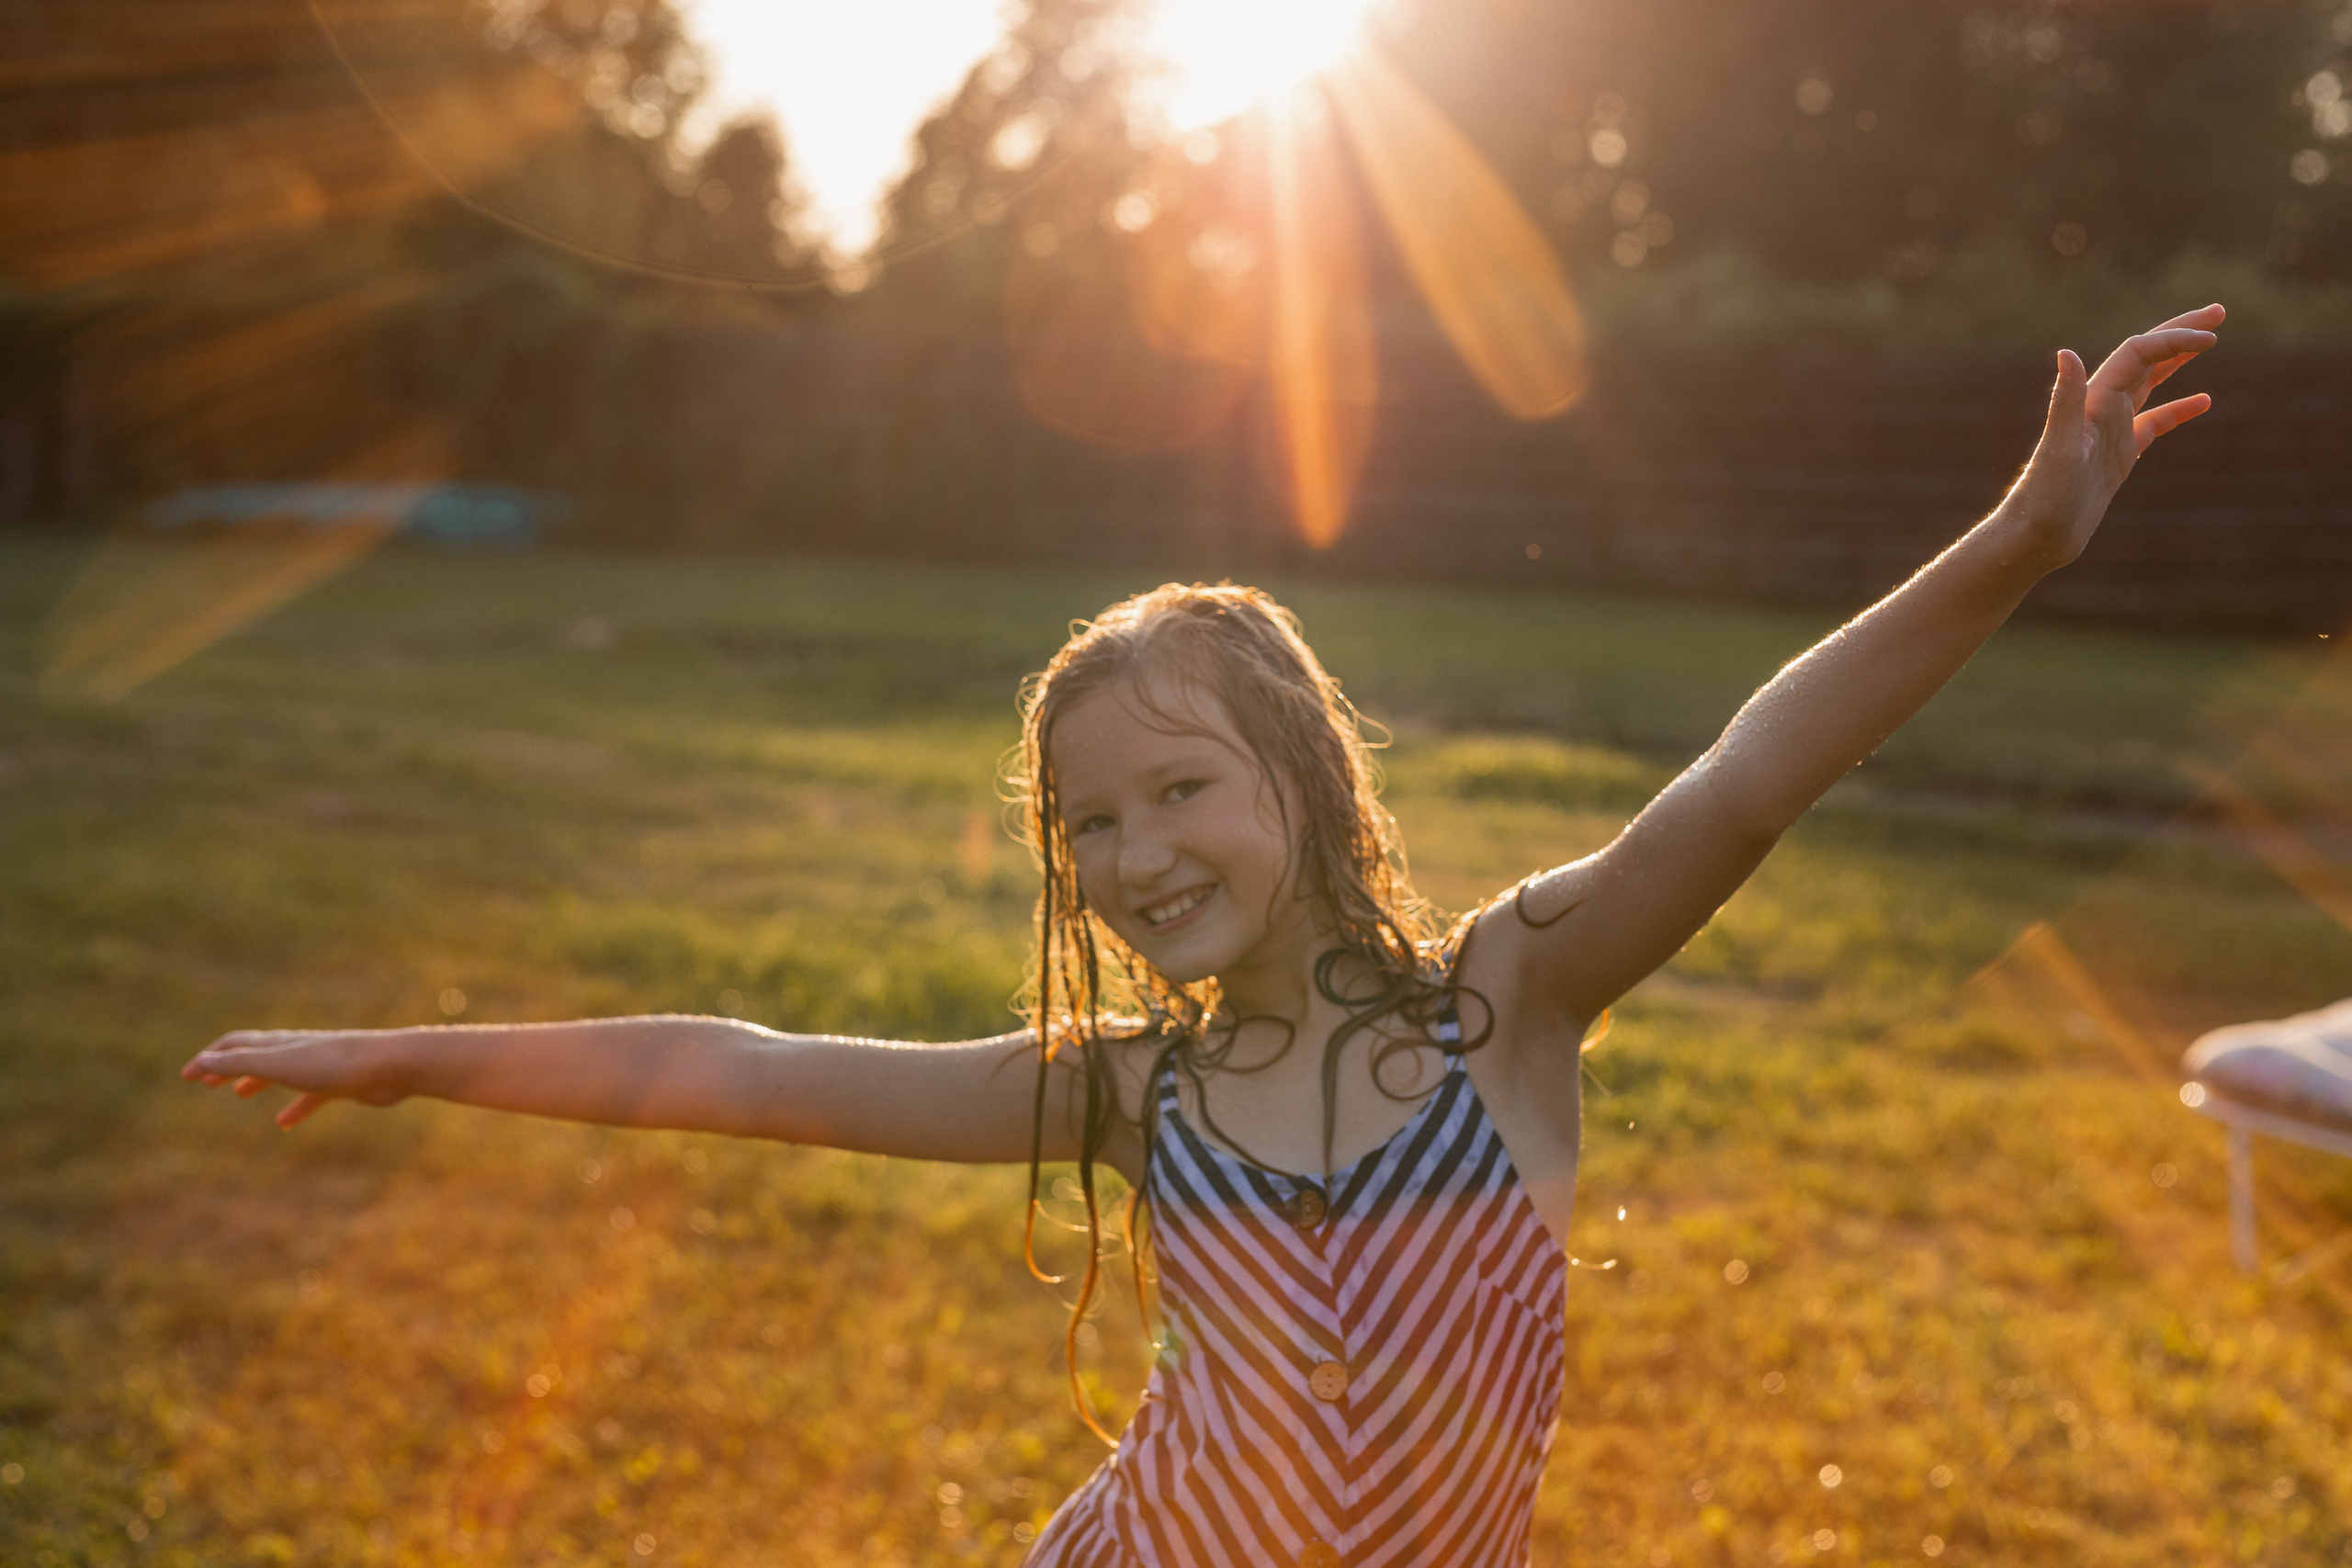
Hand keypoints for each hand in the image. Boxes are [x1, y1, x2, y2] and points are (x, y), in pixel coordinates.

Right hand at [182, 1029, 409, 1127]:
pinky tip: (284, 1124)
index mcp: (280, 1043)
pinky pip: (311, 1096)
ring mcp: (321, 1065)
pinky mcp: (341, 1083)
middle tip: (204, 1082)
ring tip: (240, 1093)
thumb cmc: (334, 1063)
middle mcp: (298, 1049)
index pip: (235, 1044)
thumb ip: (241, 1063)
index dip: (209, 1058)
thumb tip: (201, 1061)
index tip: (186, 1076)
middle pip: (256, 1054)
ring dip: (258, 1081)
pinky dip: (294, 1107)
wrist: (391, 1066)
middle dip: (229, 1066)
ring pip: (282, 1072)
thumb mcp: (280, 1064)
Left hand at [2006, 303, 2223, 571]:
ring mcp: (2111, 430)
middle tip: (2219, 312)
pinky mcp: (2118, 455)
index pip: (2138, 353)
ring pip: (2151, 383)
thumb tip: (2066, 352)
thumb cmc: (2044, 499)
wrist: (2035, 537)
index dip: (2174, 340)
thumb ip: (2065, 402)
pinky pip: (2154, 422)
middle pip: (2146, 357)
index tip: (2212, 338)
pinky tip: (2204, 401)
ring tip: (2212, 340)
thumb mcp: (2059, 451)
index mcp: (2093, 401)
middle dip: (2180, 333)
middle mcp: (2101, 408)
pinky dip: (2179, 408)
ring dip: (2179, 359)